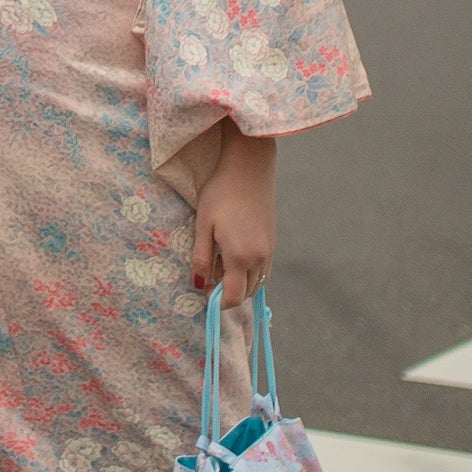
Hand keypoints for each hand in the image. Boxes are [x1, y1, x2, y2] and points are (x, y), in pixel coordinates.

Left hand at [191, 124, 277, 307]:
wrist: (248, 169)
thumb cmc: (220, 194)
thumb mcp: (203, 225)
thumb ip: (200, 257)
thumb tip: (198, 284)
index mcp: (240, 256)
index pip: (234, 297)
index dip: (218, 302)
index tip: (204, 293)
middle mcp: (259, 258)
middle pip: (246, 293)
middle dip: (228, 292)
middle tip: (207, 275)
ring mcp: (269, 251)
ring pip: (257, 282)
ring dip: (239, 282)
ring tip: (218, 261)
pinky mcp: (273, 242)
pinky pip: (263, 269)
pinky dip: (249, 271)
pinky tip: (233, 253)